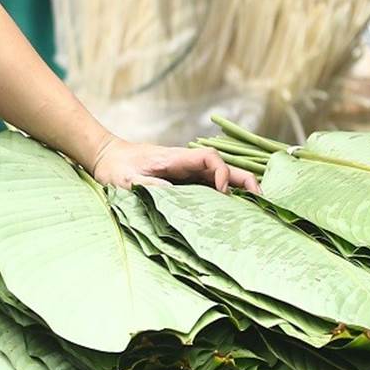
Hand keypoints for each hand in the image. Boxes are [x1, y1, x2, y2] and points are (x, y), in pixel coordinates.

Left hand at [90, 136, 258, 193]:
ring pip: (220, 177)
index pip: (210, 160)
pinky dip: (225, 196)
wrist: (108, 158)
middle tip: (262, 199)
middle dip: (244, 180)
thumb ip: (148, 186)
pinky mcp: (184, 182)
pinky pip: (209, 187)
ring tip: (257, 207)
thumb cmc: (116, 169)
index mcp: (176, 159)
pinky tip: (234, 210)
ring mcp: (187, 173)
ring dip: (239, 188)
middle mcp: (187, 164)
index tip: (223, 193)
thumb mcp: (127, 180)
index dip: (222, 173)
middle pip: (223, 167)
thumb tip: (172, 194)